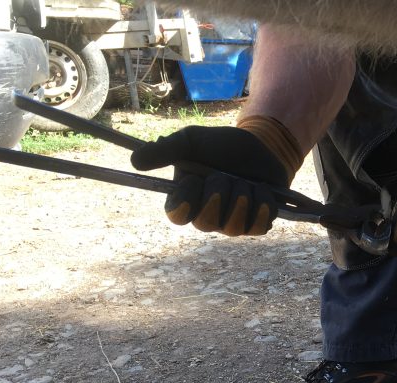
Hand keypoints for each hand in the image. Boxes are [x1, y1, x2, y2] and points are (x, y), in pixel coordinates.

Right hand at [130, 116, 301, 235]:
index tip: (194, 181)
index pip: (176, 216)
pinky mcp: (256, 224)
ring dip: (242, 199)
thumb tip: (134, 161)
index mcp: (186, 198)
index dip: (185, 203)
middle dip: (218, 195)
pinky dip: (262, 206)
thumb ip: (164, 150)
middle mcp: (207, 215)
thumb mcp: (190, 141)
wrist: (259, 144)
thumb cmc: (220, 145)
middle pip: (206, 224)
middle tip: (223, 176)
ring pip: (233, 227)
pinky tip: (263, 191)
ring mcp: (232, 223)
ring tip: (246, 182)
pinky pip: (258, 227)